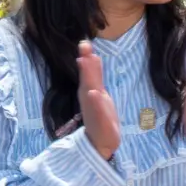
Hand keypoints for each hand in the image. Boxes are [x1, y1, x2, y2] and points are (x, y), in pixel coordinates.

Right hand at [75, 44, 121, 159]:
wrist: (100, 142)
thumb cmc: (100, 116)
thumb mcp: (98, 93)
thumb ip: (94, 76)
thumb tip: (90, 57)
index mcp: (90, 92)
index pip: (89, 72)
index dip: (87, 58)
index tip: (85, 43)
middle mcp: (90, 99)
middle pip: (88, 78)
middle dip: (86, 63)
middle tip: (84, 46)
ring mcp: (94, 110)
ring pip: (91, 91)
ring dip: (89, 77)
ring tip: (87, 62)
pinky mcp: (99, 122)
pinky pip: (97, 111)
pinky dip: (95, 102)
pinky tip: (94, 93)